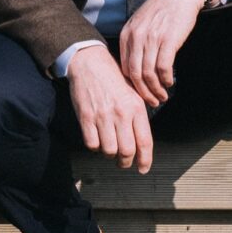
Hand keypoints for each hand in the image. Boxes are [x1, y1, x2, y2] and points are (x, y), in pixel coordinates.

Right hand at [67, 44, 153, 173]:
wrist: (90, 63)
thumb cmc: (113, 79)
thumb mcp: (133, 93)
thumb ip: (139, 116)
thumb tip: (143, 142)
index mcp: (136, 107)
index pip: (145, 141)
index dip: (145, 160)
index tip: (143, 169)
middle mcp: (121, 113)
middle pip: (127, 151)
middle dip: (126, 162)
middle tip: (123, 162)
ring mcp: (103, 116)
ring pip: (109, 150)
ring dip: (109, 155)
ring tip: (109, 148)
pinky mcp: (86, 117)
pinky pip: (92, 144)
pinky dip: (95, 147)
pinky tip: (97, 139)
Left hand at [120, 0, 204, 105]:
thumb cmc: (162, 9)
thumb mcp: (140, 23)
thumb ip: (135, 43)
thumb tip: (136, 70)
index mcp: (127, 34)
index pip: (124, 68)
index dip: (132, 86)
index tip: (141, 94)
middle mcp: (136, 37)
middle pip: (135, 75)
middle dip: (143, 93)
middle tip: (153, 102)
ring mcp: (151, 38)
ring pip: (149, 74)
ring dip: (156, 89)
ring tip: (163, 95)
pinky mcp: (168, 40)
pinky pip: (164, 67)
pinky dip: (166, 79)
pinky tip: (170, 82)